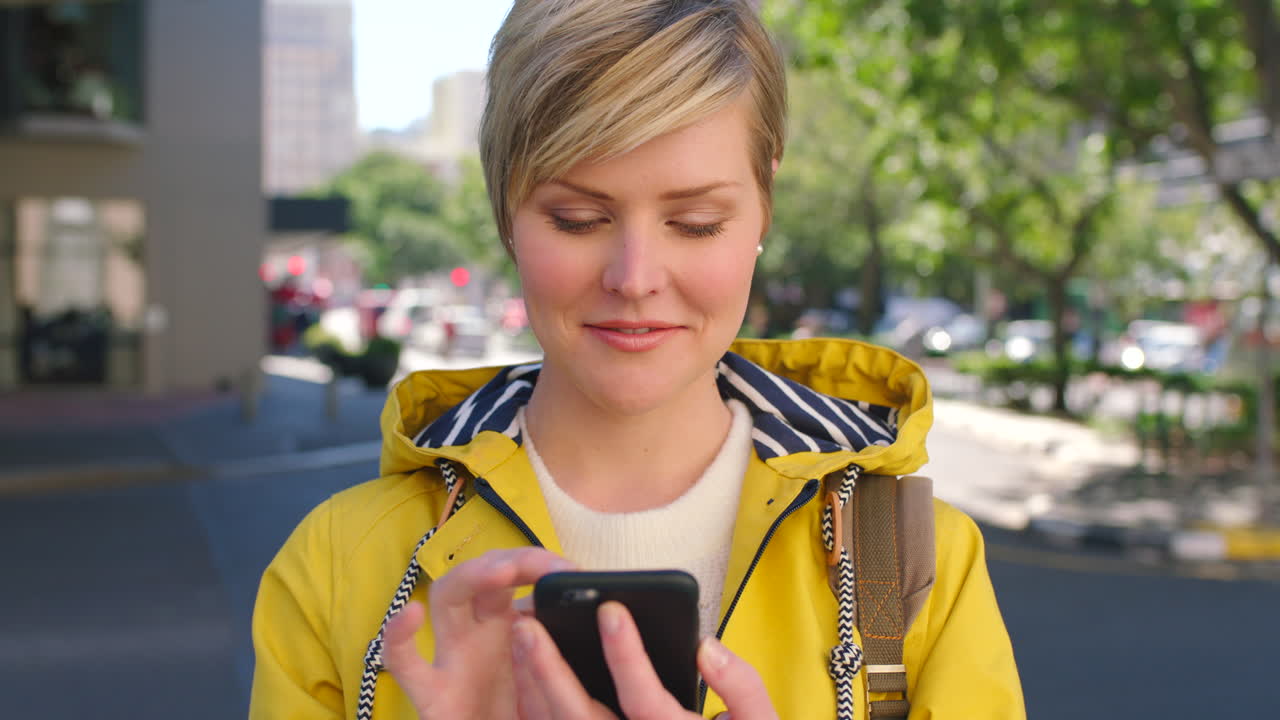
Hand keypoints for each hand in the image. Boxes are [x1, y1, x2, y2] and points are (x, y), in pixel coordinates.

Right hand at [381, 547, 574, 719]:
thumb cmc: (528, 716)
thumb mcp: (555, 674)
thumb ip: (566, 643)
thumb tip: (605, 613)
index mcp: (506, 624)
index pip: (516, 574)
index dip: (540, 562)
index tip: (572, 569)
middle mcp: (475, 633)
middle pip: (481, 575)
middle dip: (510, 560)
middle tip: (546, 567)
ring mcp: (449, 659)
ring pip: (445, 598)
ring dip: (471, 577)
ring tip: (501, 572)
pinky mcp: (431, 696)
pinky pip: (404, 663)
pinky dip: (399, 636)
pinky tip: (411, 614)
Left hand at [510, 601, 777, 719]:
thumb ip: (741, 686)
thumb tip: (705, 648)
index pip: (643, 698)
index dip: (626, 653)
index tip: (610, 608)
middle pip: (581, 716)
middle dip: (551, 668)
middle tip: (531, 622)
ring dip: (533, 684)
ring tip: (521, 635)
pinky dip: (534, 705)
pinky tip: (525, 670)